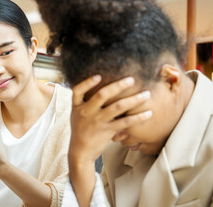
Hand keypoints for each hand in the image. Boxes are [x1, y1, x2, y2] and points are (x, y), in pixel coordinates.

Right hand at [68, 75, 151, 206]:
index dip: (87, 82)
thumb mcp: (77, 114)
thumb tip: (99, 84)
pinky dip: (138, 117)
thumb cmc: (81, 129)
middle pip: (102, 95)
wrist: (80, 151)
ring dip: (134, 100)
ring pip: (117, 107)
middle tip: (131, 79)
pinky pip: (125, 122)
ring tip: (146, 94)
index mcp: (77, 106)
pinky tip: (148, 113)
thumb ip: (86, 102)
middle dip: (118, 86)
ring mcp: (97, 121)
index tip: (98, 76)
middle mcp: (87, 112)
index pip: (78, 90)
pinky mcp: (108, 131)